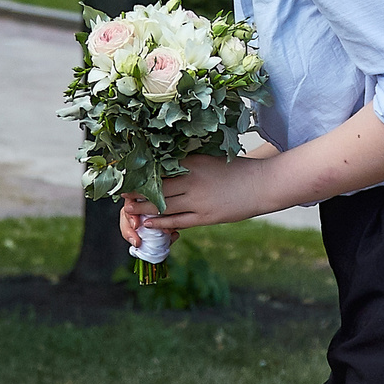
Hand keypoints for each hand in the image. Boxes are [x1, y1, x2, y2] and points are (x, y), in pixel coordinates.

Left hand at [119, 153, 287, 231]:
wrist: (261, 184)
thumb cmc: (236, 169)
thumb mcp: (210, 160)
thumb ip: (189, 164)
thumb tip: (166, 169)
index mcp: (193, 163)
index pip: (160, 169)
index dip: (141, 175)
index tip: (127, 177)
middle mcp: (193, 181)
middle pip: (157, 189)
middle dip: (137, 193)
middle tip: (122, 196)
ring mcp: (199, 200)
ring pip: (163, 206)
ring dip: (144, 209)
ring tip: (129, 211)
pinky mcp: (206, 216)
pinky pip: (178, 221)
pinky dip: (161, 223)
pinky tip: (150, 223)